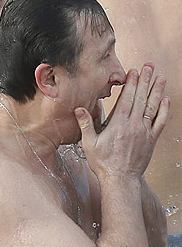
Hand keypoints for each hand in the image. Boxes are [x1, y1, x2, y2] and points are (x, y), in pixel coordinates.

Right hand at [77, 63, 168, 179]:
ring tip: (160, 77)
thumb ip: (86, 124)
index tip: (135, 71)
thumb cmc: (103, 162)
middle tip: (150, 67)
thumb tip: (79, 108)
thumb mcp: (89, 143)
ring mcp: (144, 132)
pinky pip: (160, 122)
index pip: (127, 98)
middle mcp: (133, 125)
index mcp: (118, 124)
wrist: (120, 179)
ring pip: (153, 107)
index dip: (132, 84)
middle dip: (146, 81)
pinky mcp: (151, 140)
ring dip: (157, 91)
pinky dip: (164, 110)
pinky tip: (166, 100)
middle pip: (141, 98)